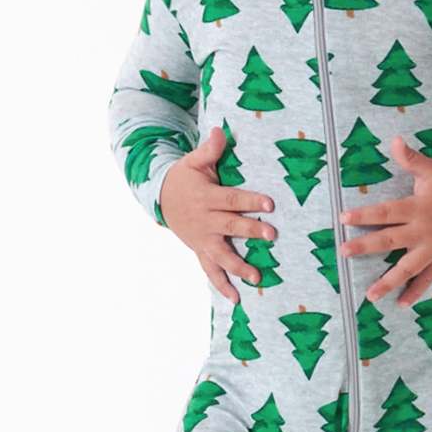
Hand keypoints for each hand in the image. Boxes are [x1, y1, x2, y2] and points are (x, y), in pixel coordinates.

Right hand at [159, 126, 275, 302]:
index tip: (269, 205)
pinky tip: (236, 299)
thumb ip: (209, 150)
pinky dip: (221, 285)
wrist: (159, 198)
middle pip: (230, 226)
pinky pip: (210, 271)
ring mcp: (202, 239)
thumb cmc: (183, 177)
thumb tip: (221, 132)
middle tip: (271, 235)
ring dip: (238, 266)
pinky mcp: (200, 250)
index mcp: (206, 197)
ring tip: (257, 277)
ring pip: (221, 255)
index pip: (231, 199)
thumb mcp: (193, 161)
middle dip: (250, 231)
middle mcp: (205, 221)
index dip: (249, 201)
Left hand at [339, 135, 431, 306]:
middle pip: (390, 241)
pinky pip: (428, 278)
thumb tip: (394, 140)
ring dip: (388, 281)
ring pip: (407, 268)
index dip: (364, 215)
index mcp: (417, 208)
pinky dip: (416, 291)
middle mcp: (423, 231)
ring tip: (370, 295)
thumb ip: (411, 159)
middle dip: (365, 247)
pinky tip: (402, 303)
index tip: (343, 218)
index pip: (386, 213)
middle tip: (343, 251)